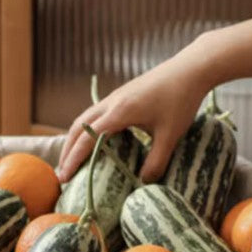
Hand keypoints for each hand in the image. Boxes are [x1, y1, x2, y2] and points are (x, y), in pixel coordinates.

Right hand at [57, 37, 211, 182]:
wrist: (190, 69)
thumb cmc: (181, 100)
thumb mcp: (171, 135)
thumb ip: (156, 161)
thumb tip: (143, 183)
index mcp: (119, 112)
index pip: (87, 139)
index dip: (73, 160)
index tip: (65, 178)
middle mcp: (110, 103)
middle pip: (77, 127)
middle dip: (66, 151)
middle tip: (62, 174)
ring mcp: (114, 97)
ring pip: (83, 119)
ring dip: (74, 139)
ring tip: (71, 160)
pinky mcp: (120, 95)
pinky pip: (94, 114)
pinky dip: (86, 130)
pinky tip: (92, 142)